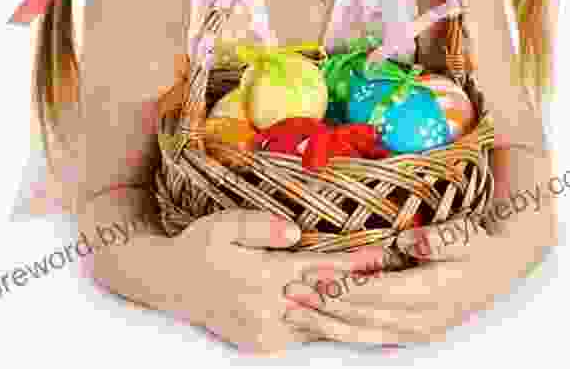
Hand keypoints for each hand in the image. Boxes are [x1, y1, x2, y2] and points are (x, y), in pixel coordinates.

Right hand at [173, 209, 387, 353]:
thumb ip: (260, 226)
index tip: (384, 257)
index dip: (354, 264)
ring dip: (352, 313)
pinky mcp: (263, 345)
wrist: (170, 283)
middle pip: (327, 301)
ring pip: (320, 324)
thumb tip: (297, 231)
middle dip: (363, 292)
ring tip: (385, 302)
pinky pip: (305, 336)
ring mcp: (266, 333)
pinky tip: (351, 318)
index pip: (319, 270)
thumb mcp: (224, 225)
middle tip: (398, 281)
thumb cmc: (201, 246)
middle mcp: (268, 310)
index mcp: (262, 277)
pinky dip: (330, 326)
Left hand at [282, 219, 530, 345]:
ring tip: (294, 310)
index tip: (313, 274)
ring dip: (327, 323)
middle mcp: (423, 319)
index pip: (379, 292)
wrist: (499, 270)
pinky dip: (342, 332)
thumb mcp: (462, 235)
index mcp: (433, 293)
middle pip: (365, 315)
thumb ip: (435, 239)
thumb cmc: (476, 245)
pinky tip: (318, 325)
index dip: (344, 286)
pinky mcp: (412, 333)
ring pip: (364, 333)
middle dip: (324, 305)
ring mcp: (417, 330)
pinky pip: (372, 338)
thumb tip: (407, 242)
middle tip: (290, 290)